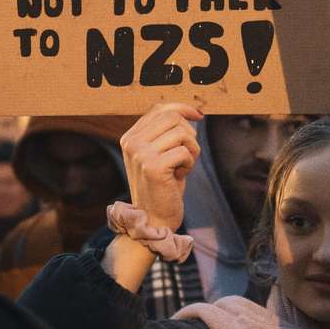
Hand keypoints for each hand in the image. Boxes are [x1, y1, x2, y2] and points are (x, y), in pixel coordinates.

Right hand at [120, 102, 203, 232]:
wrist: (154, 219)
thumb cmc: (162, 186)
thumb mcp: (160, 154)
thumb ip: (167, 132)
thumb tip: (193, 112)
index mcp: (130, 137)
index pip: (159, 109)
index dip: (182, 109)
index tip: (199, 116)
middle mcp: (131, 142)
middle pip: (172, 118)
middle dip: (189, 135)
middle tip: (186, 155)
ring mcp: (140, 154)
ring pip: (182, 133)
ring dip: (191, 150)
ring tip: (183, 166)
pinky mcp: (153, 166)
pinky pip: (185, 151)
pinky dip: (190, 163)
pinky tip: (180, 176)